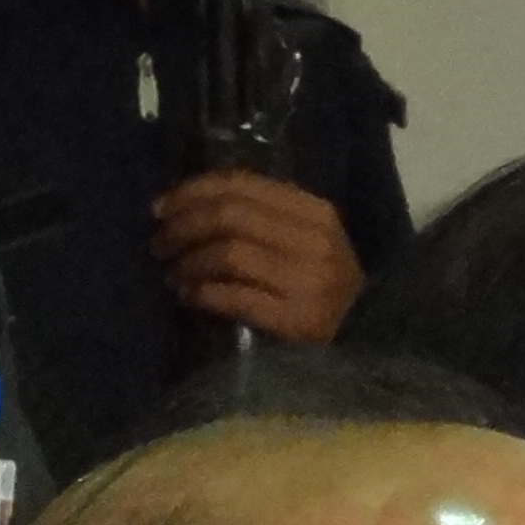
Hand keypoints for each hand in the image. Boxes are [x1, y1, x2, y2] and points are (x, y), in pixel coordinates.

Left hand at [151, 171, 364, 344]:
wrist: (366, 339)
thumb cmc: (326, 288)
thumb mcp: (307, 241)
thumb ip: (264, 219)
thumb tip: (196, 206)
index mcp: (313, 211)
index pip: (242, 185)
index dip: (193, 191)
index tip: (162, 207)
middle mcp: (312, 239)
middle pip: (229, 215)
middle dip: (183, 226)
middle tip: (159, 244)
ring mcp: (305, 280)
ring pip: (228, 252)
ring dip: (188, 262)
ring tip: (172, 274)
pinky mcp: (295, 320)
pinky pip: (234, 296)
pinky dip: (202, 293)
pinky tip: (189, 296)